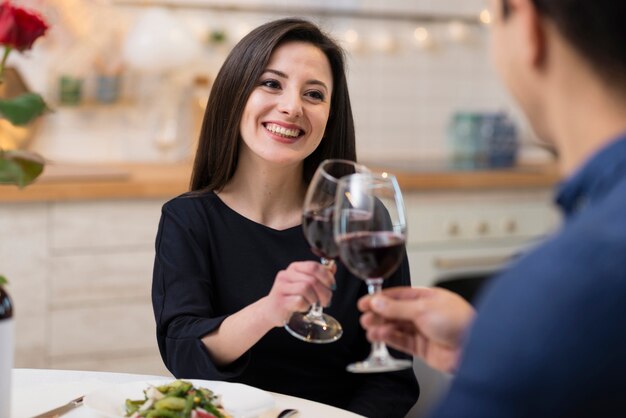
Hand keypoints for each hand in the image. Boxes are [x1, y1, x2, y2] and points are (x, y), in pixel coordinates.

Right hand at [263, 261, 335, 326]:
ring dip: (314, 299)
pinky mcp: (280, 301)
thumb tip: (333, 266)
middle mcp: (286, 275)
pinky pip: (299, 301)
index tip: (332, 286)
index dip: (327, 277)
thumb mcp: (305, 283)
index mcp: (294, 267)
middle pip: (311, 279)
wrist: (271, 310)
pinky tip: (304, 308)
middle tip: (327, 301)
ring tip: (314, 305)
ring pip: (305, 289)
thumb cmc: (292, 296)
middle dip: (324, 292)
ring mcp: (281, 287)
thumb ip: (319, 275)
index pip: (314, 266)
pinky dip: (305, 306)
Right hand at [358, 286, 474, 372]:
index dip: (380, 298)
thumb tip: (378, 301)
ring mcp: (424, 331)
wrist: (475, 348)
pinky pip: (402, 341)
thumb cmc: (459, 321)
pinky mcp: (423, 348)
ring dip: (382, 327)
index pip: (398, 295)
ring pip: (397, 327)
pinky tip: (379, 336)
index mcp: (427, 297)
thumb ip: (397, 307)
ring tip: (368, 328)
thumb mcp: (423, 309)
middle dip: (379, 314)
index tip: (365, 302)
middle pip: (395, 312)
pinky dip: (389, 338)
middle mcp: (424, 313)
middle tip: (365, 316)